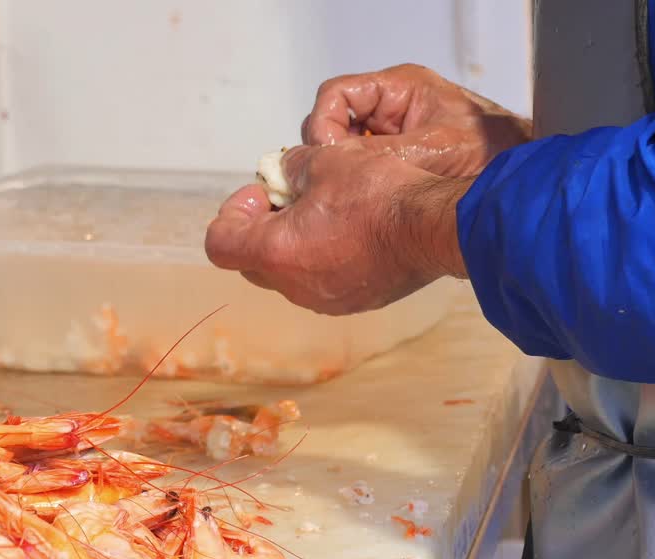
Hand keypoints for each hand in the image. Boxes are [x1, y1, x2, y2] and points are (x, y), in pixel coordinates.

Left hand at [205, 138, 471, 315]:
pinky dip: (321, 258)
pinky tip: (348, 231)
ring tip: (321, 212)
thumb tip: (284, 173)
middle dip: (260, 228)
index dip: (231, 214)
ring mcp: (325, 299)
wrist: (434, 227)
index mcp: (276, 252)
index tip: (260, 193)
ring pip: (287, 274)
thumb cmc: (380, 193)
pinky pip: (320, 282)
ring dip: (292, 244)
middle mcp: (295, 286)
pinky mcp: (354, 301)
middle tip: (286, 198)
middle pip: (251, 262)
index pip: (220, 244)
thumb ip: (290, 167)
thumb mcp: (325, 160)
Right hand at [303, 64, 530, 176]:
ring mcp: (393, 135)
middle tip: (338, 180)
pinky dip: (360, 185)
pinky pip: (363, 169)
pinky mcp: (398, 161)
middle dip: (332, 152)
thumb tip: (332, 163)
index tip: (327, 156)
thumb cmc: (492, 151)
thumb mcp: (432, 150)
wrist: (519, 179)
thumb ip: (380, 153)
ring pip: (345, 149)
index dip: (324, 126)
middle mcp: (392, 108)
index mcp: (400, 89)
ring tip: (357, 193)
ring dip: (346, 171)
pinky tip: (371, 201)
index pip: (336, 95)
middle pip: (336, 123)